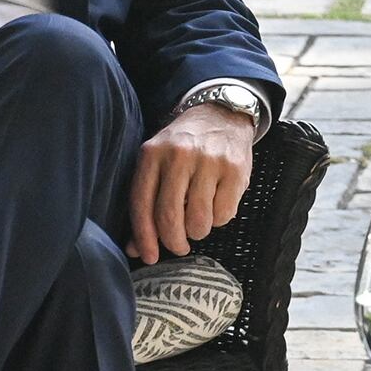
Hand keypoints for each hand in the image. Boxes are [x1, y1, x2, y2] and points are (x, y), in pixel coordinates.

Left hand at [126, 104, 254, 263]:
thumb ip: (146, 203)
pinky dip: (219, 219)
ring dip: (198, 231)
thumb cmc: (184, 146)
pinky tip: (216, 205)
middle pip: (170, 217)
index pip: (141, 205)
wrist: (221, 114)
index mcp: (152, 153)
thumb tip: (135, 248)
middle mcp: (179, 155)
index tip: (149, 256)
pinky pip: (223, 214)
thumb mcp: (158, 164)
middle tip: (178, 246)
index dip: (144, 238)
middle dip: (173, 242)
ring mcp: (209, 161)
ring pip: (198, 221)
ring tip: (198, 222)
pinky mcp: (235, 169)